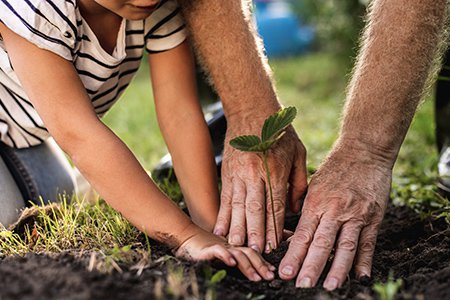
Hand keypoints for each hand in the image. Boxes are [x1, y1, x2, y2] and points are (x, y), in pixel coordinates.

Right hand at [175, 227, 275, 280]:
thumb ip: (234, 260)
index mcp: (235, 248)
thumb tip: (246, 269)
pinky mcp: (208, 248)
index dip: (263, 262)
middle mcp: (230, 246)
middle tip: (270, 277)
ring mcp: (221, 246)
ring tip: (256, 277)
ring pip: (238, 254)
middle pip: (250, 253)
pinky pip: (219, 251)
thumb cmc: (204, 249)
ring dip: (249, 266)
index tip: (273, 272)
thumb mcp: (222, 255)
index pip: (253, 253)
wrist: (186, 237)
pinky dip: (226, 256)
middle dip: (261, 265)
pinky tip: (232, 263)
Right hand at [214, 126, 307, 252]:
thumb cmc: (280, 133)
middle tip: (255, 253)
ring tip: (235, 247)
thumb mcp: (298, 153)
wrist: (252, 111)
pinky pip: (225, 198)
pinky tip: (220, 229)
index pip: (275, 205)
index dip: (274, 228)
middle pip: (255, 209)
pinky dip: (222, 215)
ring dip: (237, 228)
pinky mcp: (227, 172)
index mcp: (276, 171)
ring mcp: (239, 174)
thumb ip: (299, 182)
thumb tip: (296, 208)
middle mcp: (256, 174)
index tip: (273, 246)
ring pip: (238, 206)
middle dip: (255, 233)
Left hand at [279, 144, 391, 289]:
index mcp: (316, 202)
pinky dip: (364, 261)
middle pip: (321, 243)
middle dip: (310, 266)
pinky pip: (368, 242)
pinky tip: (359, 276)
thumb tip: (294, 235)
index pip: (302, 235)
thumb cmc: (334, 168)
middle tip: (302, 284)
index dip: (293, 255)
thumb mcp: (313, 185)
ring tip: (329, 286)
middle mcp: (334, 210)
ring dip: (337, 269)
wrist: (363, 151)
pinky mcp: (373, 216)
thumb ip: (306, 210)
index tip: (284, 272)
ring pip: (345, 246)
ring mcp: (356, 214)